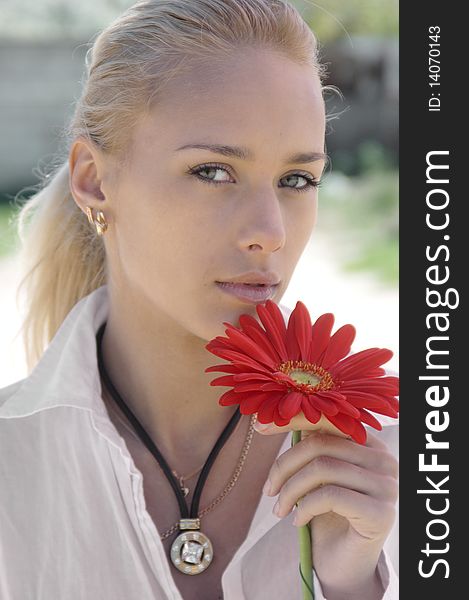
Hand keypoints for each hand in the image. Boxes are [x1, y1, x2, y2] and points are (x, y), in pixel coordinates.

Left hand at [255, 412, 397, 599]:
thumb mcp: (318, 474)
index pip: (328, 419)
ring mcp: (387, 485)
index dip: (292, 420)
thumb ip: (310, 446)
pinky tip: (297, 520)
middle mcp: (385, 459)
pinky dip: (305, 507)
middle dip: (285, 465)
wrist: (346, 565)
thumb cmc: (329, 516)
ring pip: (323, 467)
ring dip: (291, 489)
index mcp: (370, 443)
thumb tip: (273, 418)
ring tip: (280, 508)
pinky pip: (331, 496)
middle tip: (269, 489)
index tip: (260, 427)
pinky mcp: (381, 513)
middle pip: (322, 443)